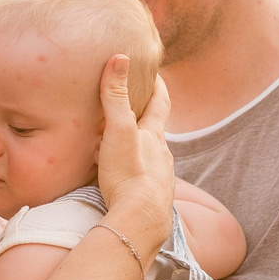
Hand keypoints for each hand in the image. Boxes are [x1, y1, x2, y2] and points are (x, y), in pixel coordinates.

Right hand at [94, 53, 176, 259]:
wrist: (141, 222)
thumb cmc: (129, 174)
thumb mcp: (119, 130)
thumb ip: (116, 96)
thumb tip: (120, 57)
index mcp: (155, 136)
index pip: (160, 103)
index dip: (158, 87)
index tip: (154, 73)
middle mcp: (163, 156)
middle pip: (157, 131)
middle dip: (148, 118)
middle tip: (138, 106)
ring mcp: (161, 179)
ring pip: (153, 157)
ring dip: (143, 147)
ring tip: (128, 143)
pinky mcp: (153, 199)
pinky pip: (146, 179)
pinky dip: (138, 171)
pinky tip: (128, 178)